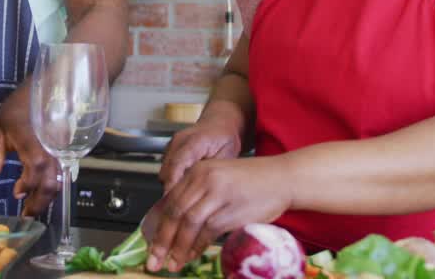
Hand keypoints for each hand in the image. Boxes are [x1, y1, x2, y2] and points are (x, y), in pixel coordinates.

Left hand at [0, 87, 59, 215]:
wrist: (46, 89)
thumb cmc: (20, 107)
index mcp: (31, 137)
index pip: (36, 166)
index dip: (27, 184)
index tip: (16, 193)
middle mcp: (50, 145)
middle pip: (51, 181)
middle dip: (40, 202)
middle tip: (26, 213)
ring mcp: (60, 148)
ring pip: (59, 179)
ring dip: (46, 196)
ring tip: (31, 204)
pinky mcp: (64, 151)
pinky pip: (61, 172)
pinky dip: (51, 185)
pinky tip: (39, 189)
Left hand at [143, 156, 292, 272]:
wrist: (283, 178)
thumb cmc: (254, 182)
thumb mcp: (220, 178)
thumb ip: (199, 194)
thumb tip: (178, 223)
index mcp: (198, 170)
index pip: (170, 201)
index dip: (158, 225)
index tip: (152, 243)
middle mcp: (204, 179)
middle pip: (175, 213)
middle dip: (161, 240)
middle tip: (153, 259)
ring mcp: (217, 194)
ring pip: (188, 224)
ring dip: (178, 248)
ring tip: (171, 263)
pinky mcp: (231, 210)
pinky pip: (207, 232)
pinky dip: (197, 246)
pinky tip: (192, 256)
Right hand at [159, 115, 242, 191]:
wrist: (220, 122)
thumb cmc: (224, 137)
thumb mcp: (226, 155)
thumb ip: (212, 172)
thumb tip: (202, 190)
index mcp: (195, 140)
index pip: (178, 162)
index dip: (174, 182)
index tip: (173, 198)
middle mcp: (179, 141)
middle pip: (166, 169)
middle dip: (171, 188)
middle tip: (180, 206)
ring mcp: (172, 144)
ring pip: (163, 171)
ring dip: (170, 184)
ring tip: (182, 198)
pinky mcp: (170, 150)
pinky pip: (165, 168)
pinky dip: (171, 179)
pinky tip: (182, 188)